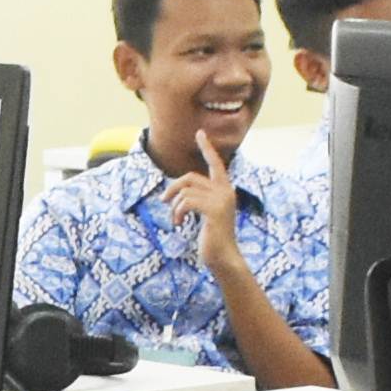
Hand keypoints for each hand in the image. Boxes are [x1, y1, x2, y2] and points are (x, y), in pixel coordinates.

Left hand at [164, 155, 251, 280]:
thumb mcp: (206, 214)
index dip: (207, 148)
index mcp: (226, 189)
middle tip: (164, 202)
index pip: (216, 163)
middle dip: (173, 189)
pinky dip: (177, 212)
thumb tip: (177, 193)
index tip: (199, 133)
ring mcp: (221, 199)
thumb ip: (199, 199)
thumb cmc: (212, 238)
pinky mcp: (213, 210)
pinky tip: (179, 224)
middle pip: (190, 177)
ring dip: (175, 206)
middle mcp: (226, 191)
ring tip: (176, 220)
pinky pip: (186, 202)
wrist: (223, 257)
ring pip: (185, 191)